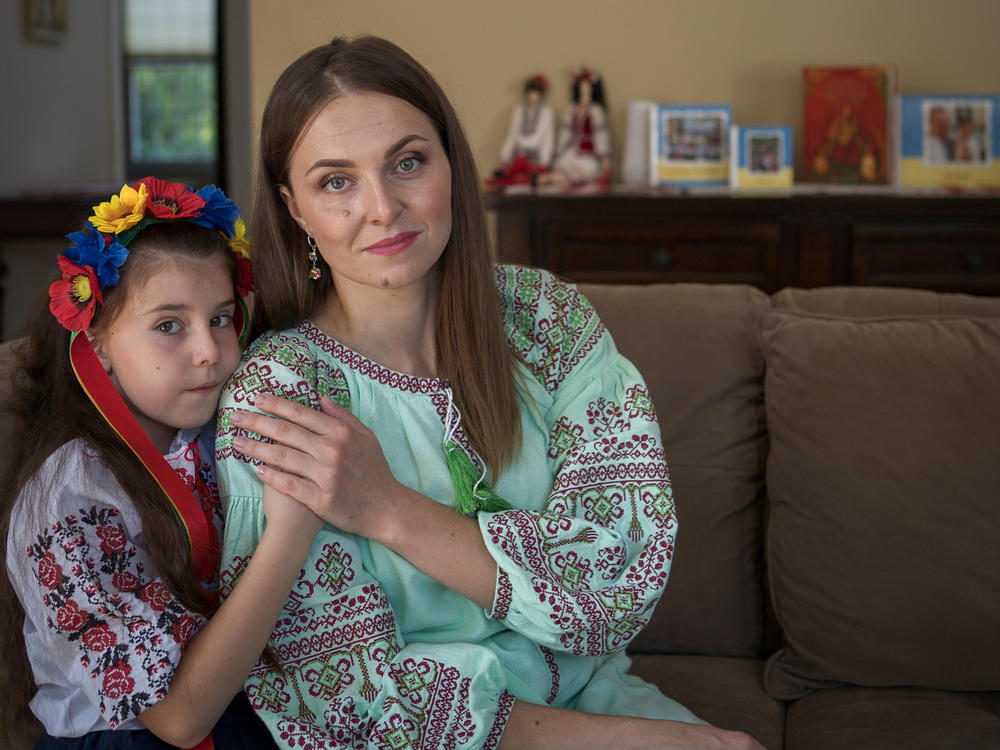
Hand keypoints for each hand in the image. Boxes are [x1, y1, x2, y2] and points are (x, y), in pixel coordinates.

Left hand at [230, 393, 404, 539]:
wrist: (386, 507)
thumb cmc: (375, 471)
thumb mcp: (366, 437)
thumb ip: (343, 417)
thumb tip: (322, 398)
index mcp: (341, 432)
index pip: (301, 414)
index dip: (276, 405)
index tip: (255, 398)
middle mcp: (332, 450)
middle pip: (286, 432)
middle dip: (257, 422)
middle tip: (235, 416)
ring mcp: (326, 475)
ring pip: (283, 457)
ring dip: (256, 448)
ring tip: (237, 442)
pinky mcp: (321, 498)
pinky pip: (289, 484)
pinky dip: (271, 476)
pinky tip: (256, 469)